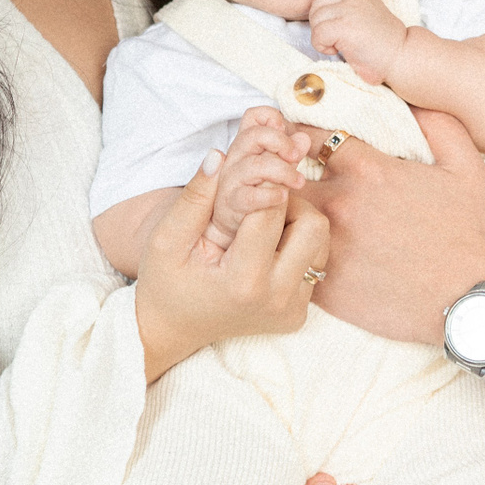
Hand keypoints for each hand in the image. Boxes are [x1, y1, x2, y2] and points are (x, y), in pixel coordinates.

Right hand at [134, 110, 329, 381]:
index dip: (263, 181)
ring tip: (260, 222)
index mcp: (245, 282)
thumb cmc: (164, 281)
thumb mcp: (166, 238)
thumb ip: (194, 197)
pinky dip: (295, 244)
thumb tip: (218, 155)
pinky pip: (314, 261)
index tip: (250, 171)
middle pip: (312, 223)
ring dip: (296, 220)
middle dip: (288, 200)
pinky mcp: (300, 314)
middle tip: (258, 200)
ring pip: (320, 240)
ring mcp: (293, 310)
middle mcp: (278, 299)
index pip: (271, 209)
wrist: (172, 329)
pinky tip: (266, 245)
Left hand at [296, 109, 484, 343]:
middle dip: (284, 173)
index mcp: (368, 171)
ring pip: (283, 219)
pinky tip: (307, 253)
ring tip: (296, 216)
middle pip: (284, 176)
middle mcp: (341, 204)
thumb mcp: (465, 165)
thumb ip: (437, 123)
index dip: (303, 135)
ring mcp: (330, 246)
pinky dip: (294, 254)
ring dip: (287, 213)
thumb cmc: (468, 232)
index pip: (311, 135)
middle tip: (291, 179)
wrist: (469, 299)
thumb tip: (414, 100)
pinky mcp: (326, 287)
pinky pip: (292, 261)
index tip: (304, 142)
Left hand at [307, 0, 406, 84]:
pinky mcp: (343, 26)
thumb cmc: (382, 40)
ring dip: (322, 36)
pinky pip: (317, 34)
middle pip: (316, 4)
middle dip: (321, 23)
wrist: (400, 55)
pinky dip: (323, 46)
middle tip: (338, 36)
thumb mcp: (368, 9)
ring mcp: (348, 9)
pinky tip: (339, 49)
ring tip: (340, 43)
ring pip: (315, 19)